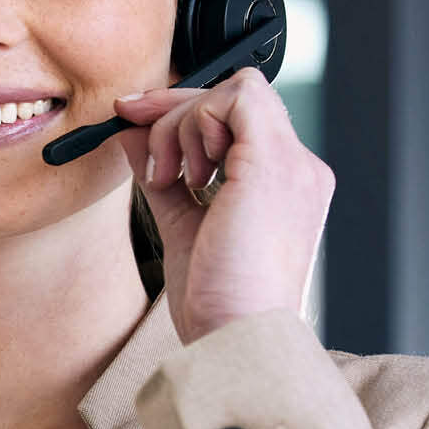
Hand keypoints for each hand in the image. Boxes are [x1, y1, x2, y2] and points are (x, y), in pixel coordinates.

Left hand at [112, 66, 334, 345]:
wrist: (235, 337)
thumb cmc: (215, 304)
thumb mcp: (182, 227)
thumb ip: (162, 177)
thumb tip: (130, 135)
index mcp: (284, 188)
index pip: (239, 120)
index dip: (184, 111)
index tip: (133, 121)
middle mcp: (299, 170)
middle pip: (237, 96)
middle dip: (173, 105)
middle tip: (129, 123)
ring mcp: (293, 165)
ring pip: (234, 91)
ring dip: (181, 123)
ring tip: (169, 178)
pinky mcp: (274, 163)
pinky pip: (236, 98)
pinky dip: (195, 121)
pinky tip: (184, 173)